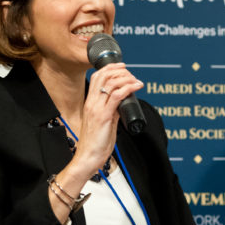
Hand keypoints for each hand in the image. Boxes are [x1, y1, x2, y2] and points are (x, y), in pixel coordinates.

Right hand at [71, 63, 143, 179]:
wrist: (88, 157)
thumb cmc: (95, 144)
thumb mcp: (104, 123)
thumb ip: (111, 111)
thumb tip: (122, 104)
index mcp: (89, 103)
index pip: (97, 77)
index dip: (110, 68)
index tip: (122, 67)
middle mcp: (91, 102)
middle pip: (103, 75)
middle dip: (119, 70)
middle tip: (131, 74)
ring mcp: (97, 108)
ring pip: (111, 83)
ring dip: (126, 78)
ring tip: (136, 81)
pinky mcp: (104, 116)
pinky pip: (117, 95)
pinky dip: (128, 88)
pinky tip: (136, 87)